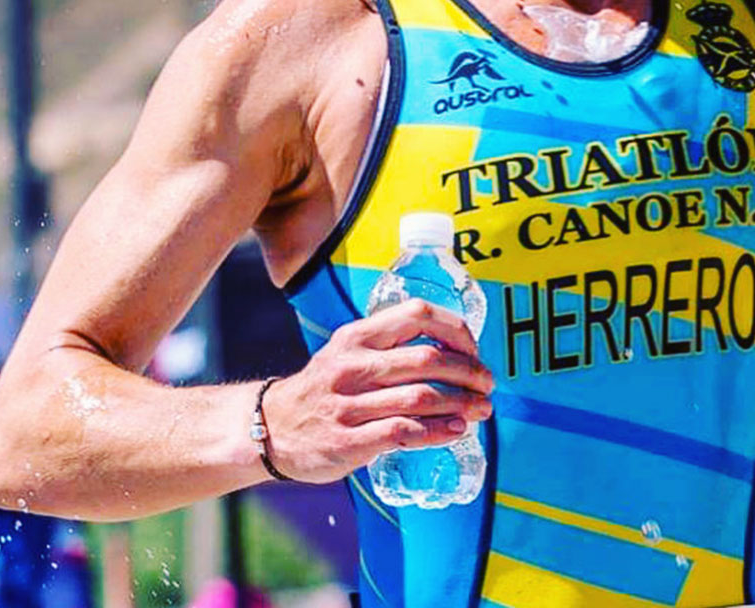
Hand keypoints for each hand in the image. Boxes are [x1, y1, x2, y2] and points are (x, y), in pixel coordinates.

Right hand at [256, 299, 494, 483]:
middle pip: (427, 359)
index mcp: (357, 336)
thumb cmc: (322, 389)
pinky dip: (437, 432)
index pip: (418, 314)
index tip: (474, 349)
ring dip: (461, 404)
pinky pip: (403, 433)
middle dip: (468, 372)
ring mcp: (348, 405)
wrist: (268, 428)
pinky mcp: (348, 441)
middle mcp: (353, 365)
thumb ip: (390, 346)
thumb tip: (453, 351)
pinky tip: (455, 431)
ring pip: (420, 397)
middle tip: (487, 384)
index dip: (456, 329)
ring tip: (481, 409)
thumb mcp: (347, 351)